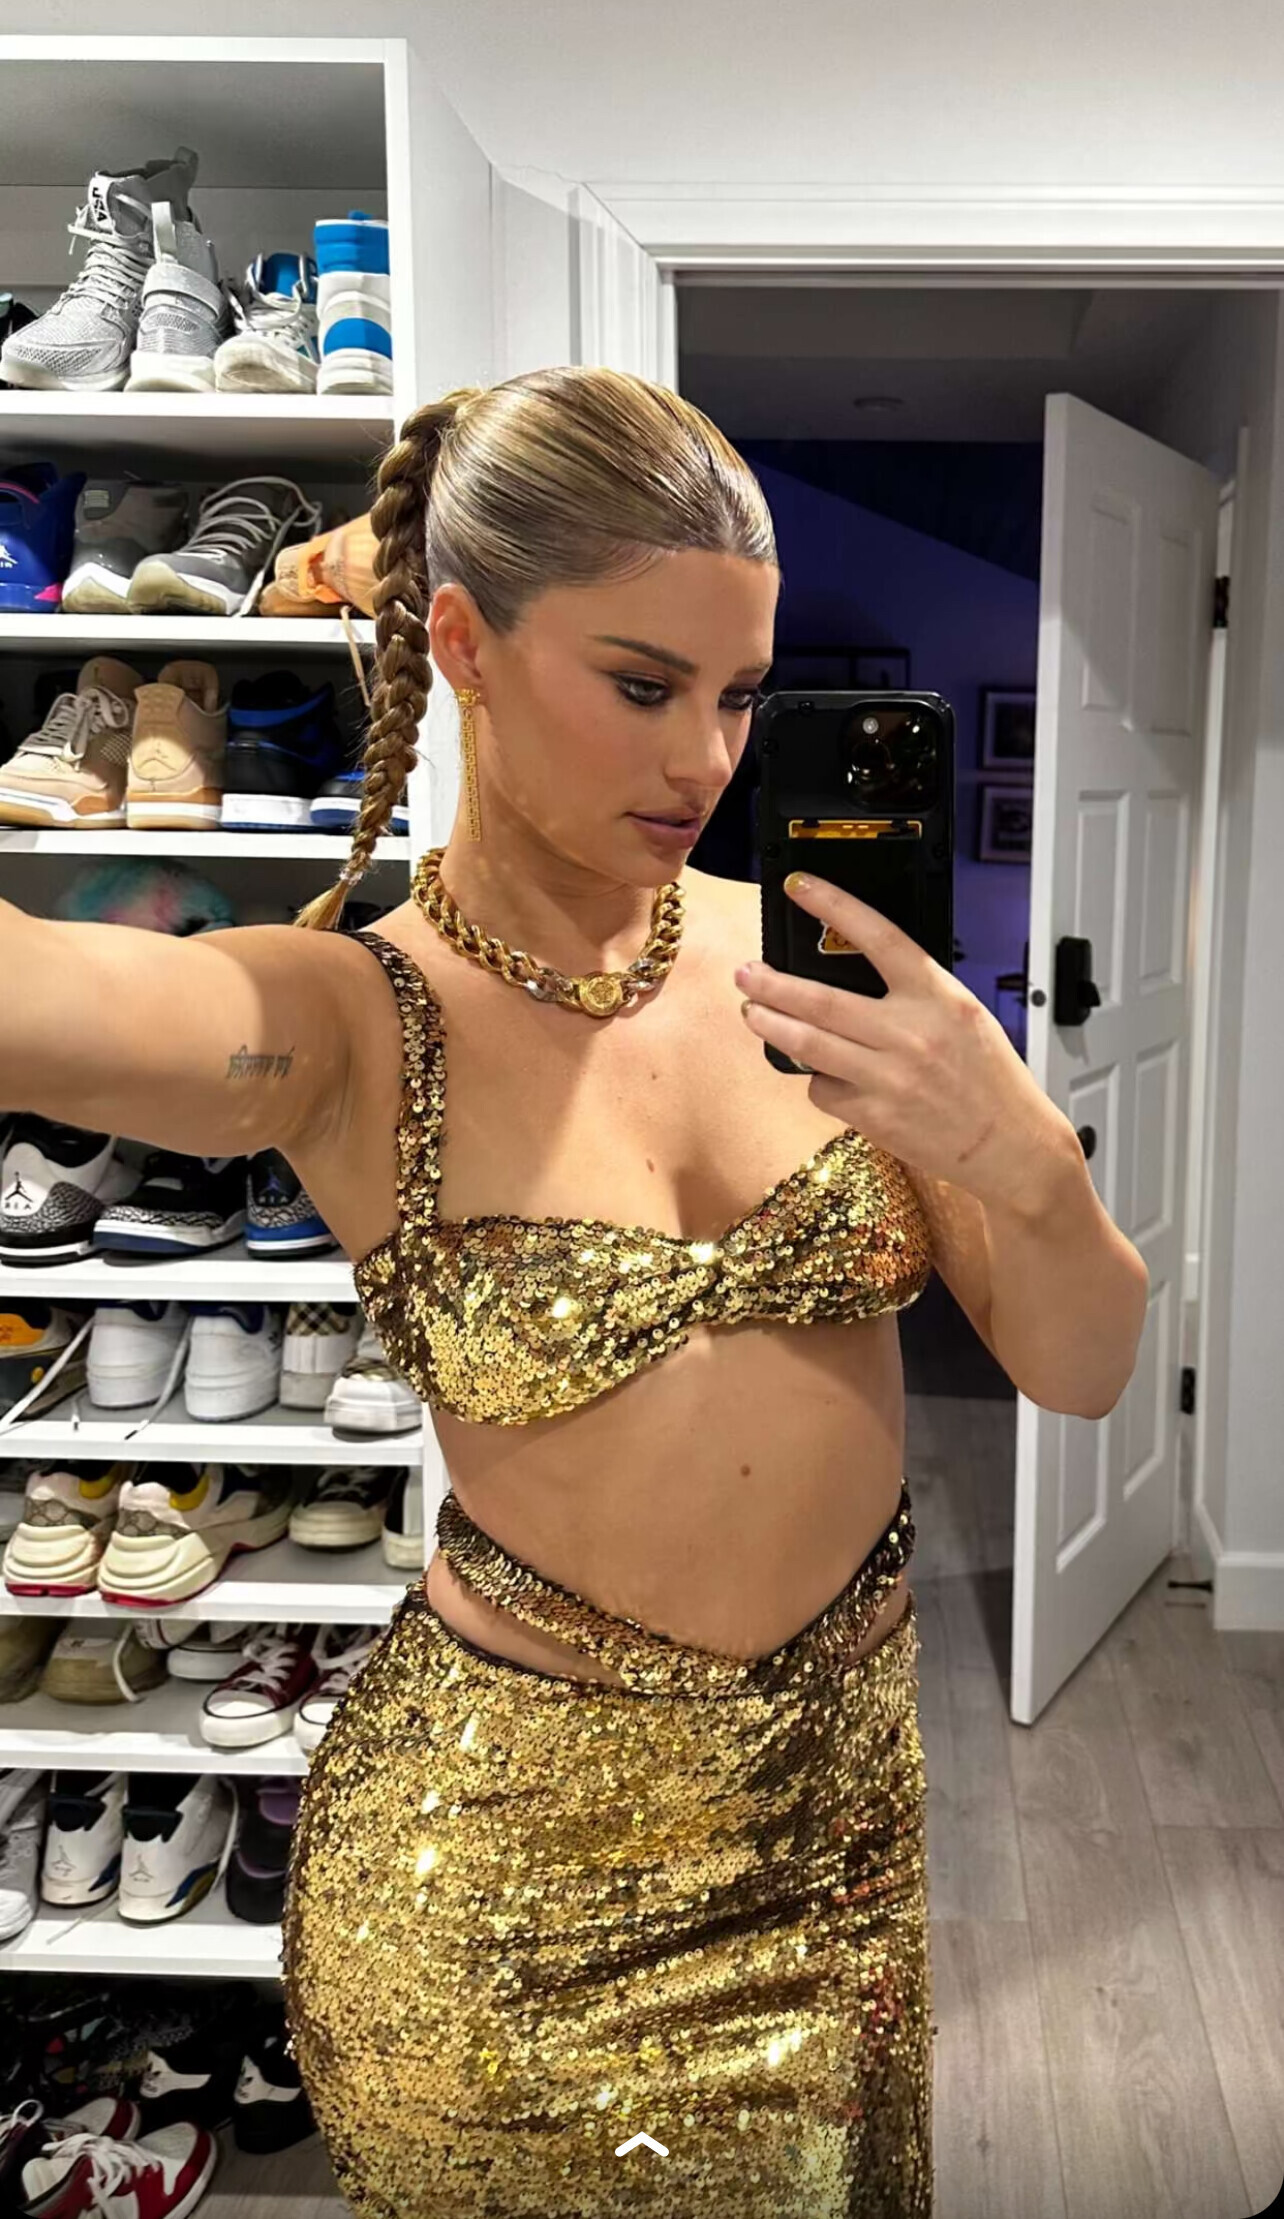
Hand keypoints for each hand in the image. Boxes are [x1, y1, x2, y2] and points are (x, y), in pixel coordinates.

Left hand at [734, 872, 1073, 1210]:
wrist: (1012, 1146)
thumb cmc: (990, 1080)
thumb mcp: (964, 1017)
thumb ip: (915, 994)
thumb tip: (851, 977)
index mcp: (938, 997)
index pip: (878, 936)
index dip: (833, 905)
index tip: (800, 887)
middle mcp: (910, 1034)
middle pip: (820, 1000)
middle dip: (772, 984)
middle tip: (745, 972)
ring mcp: (889, 1078)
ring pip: (808, 1044)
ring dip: (770, 1025)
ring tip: (752, 1013)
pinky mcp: (875, 1116)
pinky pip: (823, 1089)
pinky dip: (816, 1079)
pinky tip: (825, 1076)